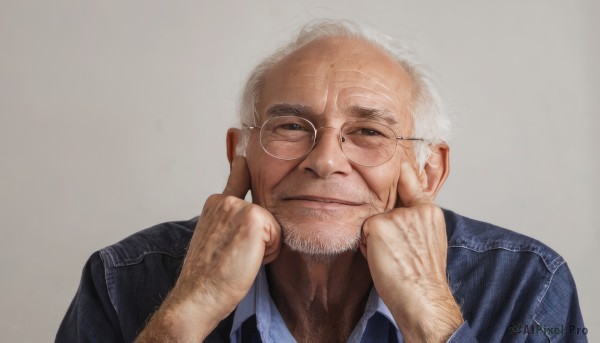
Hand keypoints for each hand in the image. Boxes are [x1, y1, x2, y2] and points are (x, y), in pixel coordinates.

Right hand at [136, 156, 280, 341]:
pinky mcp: (253, 219)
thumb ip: (232, 221)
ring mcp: (238, 207)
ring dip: (264, 248)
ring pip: (273, 225)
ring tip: (239, 260)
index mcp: (215, 203)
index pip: (238, 177)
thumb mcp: (217, 239)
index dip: (242, 165)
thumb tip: (248, 216)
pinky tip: (247, 261)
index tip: (242, 143)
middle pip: (265, 214)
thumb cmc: (209, 276)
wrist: (198, 296)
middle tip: (234, 257)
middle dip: (260, 238)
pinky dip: (269, 254)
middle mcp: (224, 200)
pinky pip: (278, 236)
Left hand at [361, 162, 462, 341]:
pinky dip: (366, 246)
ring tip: (392, 258)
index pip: (410, 179)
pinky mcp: (378, 225)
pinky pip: (362, 231)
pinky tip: (381, 260)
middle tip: (399, 250)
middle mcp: (415, 209)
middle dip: (383, 223)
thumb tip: (394, 213)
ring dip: (374, 238)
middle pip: (385, 204)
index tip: (393, 151)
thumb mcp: (428, 240)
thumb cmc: (423, 278)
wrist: (423, 299)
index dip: (399, 167)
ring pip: (372, 219)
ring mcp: (396, 216)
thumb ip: (414, 220)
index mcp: (430, 211)